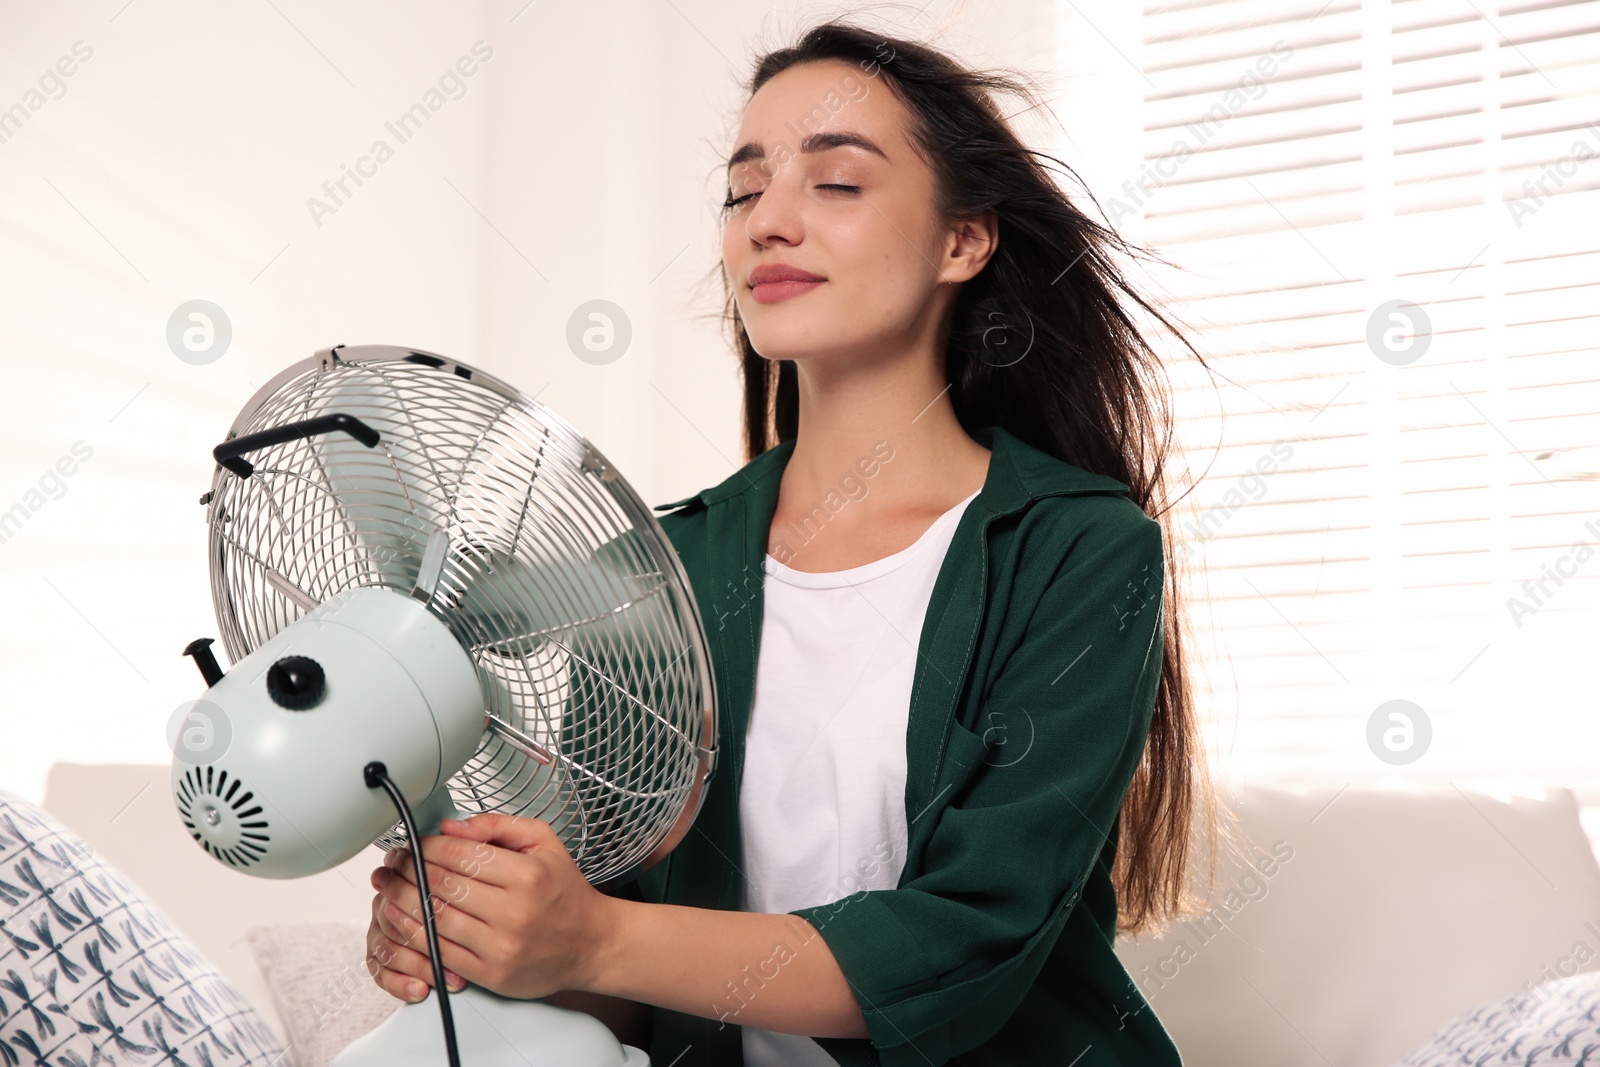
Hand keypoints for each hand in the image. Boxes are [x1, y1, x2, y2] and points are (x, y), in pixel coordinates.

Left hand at [366, 813, 618, 1003]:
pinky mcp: (491, 974)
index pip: (460, 855)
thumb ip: (498, 826)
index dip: (426, 847)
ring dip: (402, 903)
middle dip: (407, 871)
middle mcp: (513, 912)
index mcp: (526, 875)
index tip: (412, 844)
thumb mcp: (544, 842)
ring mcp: (500, 946)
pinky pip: (441, 953)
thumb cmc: (565, 891)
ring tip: (386, 889)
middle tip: (391, 864)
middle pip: (442, 886)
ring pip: (435, 920)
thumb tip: (449, 827)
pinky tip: (404, 922)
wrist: (591, 943)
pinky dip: (415, 935)